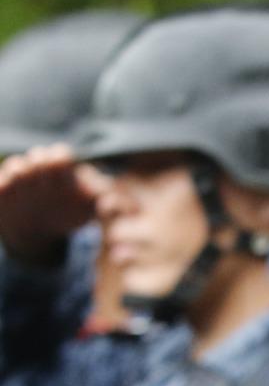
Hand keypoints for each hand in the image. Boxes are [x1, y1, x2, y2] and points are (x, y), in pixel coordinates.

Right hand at [0, 145, 103, 264]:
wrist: (41, 230)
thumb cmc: (71, 213)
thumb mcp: (93, 209)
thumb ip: (113, 205)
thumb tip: (137, 211)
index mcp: (63, 170)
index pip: (61, 154)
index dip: (61, 158)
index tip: (63, 164)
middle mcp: (40, 169)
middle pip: (38, 156)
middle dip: (41, 163)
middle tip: (42, 172)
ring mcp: (18, 179)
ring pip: (16, 165)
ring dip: (19, 170)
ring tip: (19, 178)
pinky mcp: (2, 189)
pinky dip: (0, 184)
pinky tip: (2, 188)